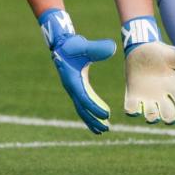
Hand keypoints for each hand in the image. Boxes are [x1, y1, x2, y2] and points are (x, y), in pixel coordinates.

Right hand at [40, 9, 115, 133]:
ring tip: (103, 130)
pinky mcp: (76, 87)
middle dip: (93, 120)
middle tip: (106, 129)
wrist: (61, 44)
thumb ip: (98, 48)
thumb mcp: (84, 46)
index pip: (85, 99)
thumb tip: (113, 47)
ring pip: (82, 109)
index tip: (107, 115)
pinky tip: (98, 117)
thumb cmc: (72, 45)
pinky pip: (83, 104)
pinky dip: (90, 112)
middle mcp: (72, 88)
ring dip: (92, 120)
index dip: (95, 108)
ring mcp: (73, 89)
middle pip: (82, 109)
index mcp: (73, 82)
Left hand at [124, 41, 174, 123]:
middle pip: (169, 116)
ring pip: (152, 117)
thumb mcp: (170, 55)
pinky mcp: (133, 95)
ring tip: (151, 108)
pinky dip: (132, 110)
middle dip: (169, 117)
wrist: (139, 49)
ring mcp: (147, 97)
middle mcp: (162, 95)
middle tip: (166, 109)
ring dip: (152, 116)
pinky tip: (134, 103)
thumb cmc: (158, 53)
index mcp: (174, 86)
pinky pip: (132, 109)